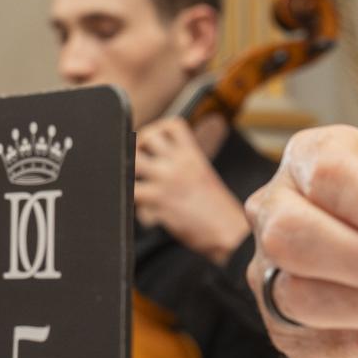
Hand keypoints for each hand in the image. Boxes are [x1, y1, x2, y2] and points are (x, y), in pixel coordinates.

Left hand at [135, 119, 251, 265]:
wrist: (229, 232)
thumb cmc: (219, 210)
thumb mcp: (205, 177)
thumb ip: (184, 168)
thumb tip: (163, 168)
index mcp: (193, 156)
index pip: (172, 125)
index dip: (157, 129)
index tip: (152, 144)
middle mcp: (179, 164)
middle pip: (147, 136)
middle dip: (136, 147)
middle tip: (136, 163)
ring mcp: (167, 180)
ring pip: (132, 162)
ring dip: (128, 172)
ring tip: (135, 185)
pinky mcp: (158, 200)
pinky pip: (132, 193)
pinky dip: (133, 203)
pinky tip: (145, 213)